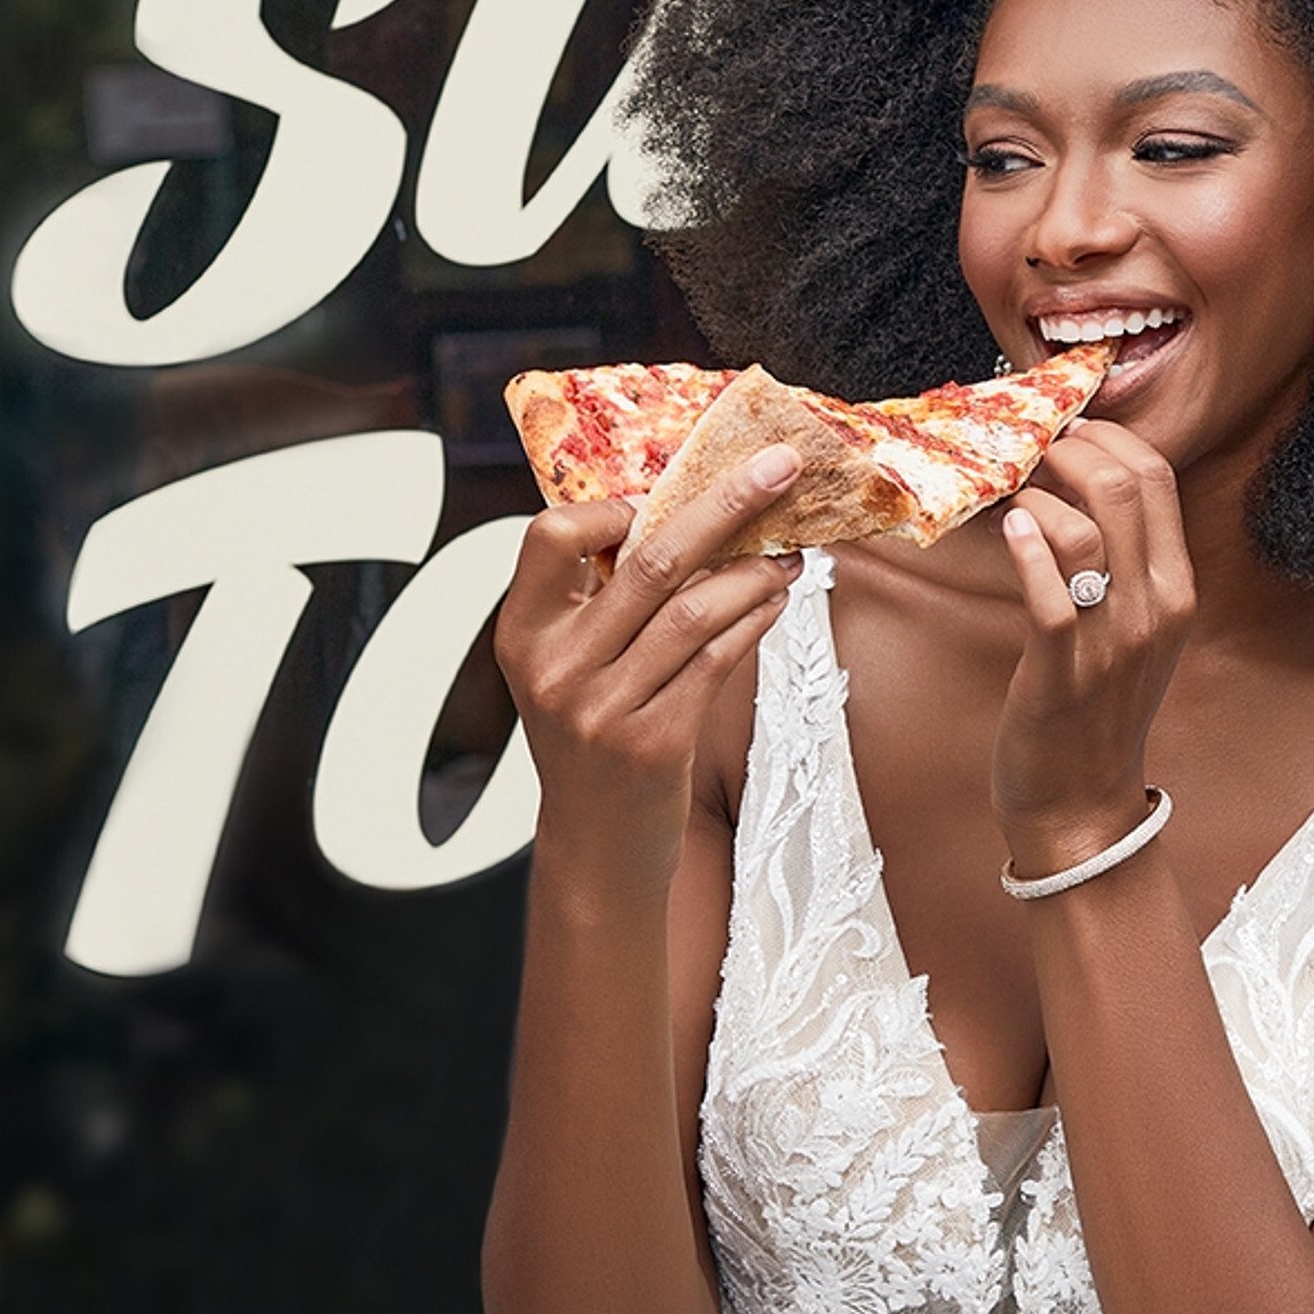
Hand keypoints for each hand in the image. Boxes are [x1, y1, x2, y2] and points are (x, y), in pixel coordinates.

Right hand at [494, 450, 801, 898]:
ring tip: (791, 551)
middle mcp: (554, 666)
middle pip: (649, 558)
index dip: (615, 505)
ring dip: (755, 570)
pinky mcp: (653, 741)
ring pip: (694, 608)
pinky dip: (754, 620)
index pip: (552, 534)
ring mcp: (601, 707)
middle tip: (780, 466)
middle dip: (725, 503)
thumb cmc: (594, 740)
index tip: (668, 494)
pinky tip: (777, 600)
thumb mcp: (570, 667)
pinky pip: (717, 660)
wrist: (597, 847)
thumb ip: (601, 602)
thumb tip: (688, 511)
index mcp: (523, 631)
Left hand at [995, 424, 1194, 876]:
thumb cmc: (1095, 710)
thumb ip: (1123, 563)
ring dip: (1037, 496)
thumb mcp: (1133, 630)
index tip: (1069, 433)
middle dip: (1070, 450)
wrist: (1081, 803)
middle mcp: (1154, 610)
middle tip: (1033, 450)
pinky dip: (1026, 550)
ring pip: (1084, 529)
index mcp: (1176, 590)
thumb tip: (1080, 486)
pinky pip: (1049, 593)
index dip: (1108, 438)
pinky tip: (1009, 531)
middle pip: (1124, 487)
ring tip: (1014, 501)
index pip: (1158, 479)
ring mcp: (1110, 642)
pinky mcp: (1061, 670)